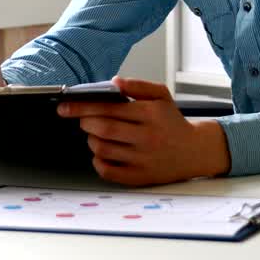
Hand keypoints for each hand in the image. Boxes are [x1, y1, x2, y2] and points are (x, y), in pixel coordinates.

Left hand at [58, 76, 230, 185]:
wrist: (194, 151)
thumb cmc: (172, 121)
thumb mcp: (162, 96)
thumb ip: (138, 86)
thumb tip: (114, 82)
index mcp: (151, 114)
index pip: (109, 108)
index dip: (83, 107)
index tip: (65, 106)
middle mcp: (147, 137)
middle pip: (103, 129)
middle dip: (85, 122)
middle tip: (84, 120)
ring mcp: (143, 159)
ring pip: (102, 149)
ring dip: (91, 139)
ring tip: (97, 134)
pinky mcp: (140, 177)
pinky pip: (107, 171)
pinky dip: (97, 161)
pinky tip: (102, 152)